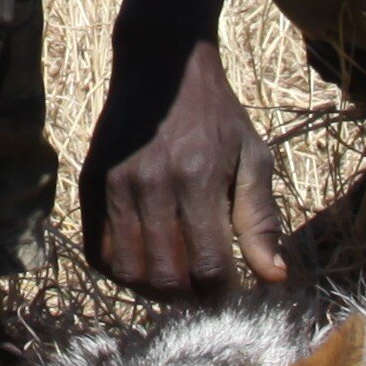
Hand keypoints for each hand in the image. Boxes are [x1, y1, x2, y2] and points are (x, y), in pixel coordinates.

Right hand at [81, 33, 285, 296]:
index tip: (231, 292)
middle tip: (204, 291)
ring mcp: (115, 185)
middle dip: (191, 298)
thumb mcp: (253, 158)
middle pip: (167, 277)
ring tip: (176, 282)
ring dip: (155, 291)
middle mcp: (152, 185)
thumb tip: (274, 279)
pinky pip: (97, 252)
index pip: (208, 266)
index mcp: (198, 179)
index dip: (222, 293)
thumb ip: (261, 221)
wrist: (162, 67)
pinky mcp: (91, 184)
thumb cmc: (217, 116)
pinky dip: (121, 272)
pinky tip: (145, 264)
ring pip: (129, 272)